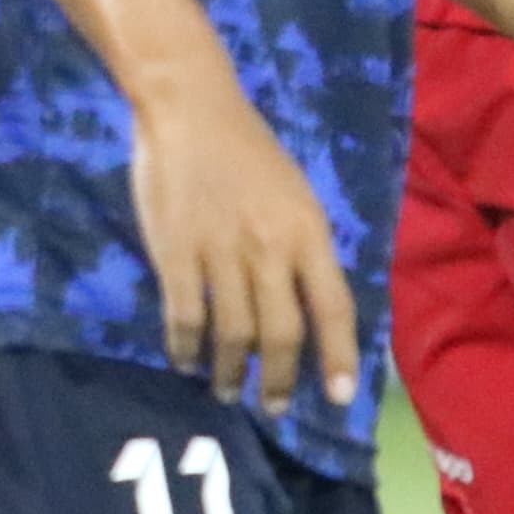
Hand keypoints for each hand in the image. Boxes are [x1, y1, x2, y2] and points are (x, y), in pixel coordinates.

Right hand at [127, 70, 357, 409]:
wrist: (189, 108)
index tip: (337, 398)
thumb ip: (303, 248)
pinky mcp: (176, 250)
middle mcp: (270, 248)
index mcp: (307, 232)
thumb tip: (308, 307)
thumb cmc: (248, 150)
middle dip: (278, 378)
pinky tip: (184, 360)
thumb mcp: (295, 196)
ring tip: (225, 390)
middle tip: (271, 405)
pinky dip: (185, 346)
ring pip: (232, 332)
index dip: (338, 358)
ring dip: (229, 371)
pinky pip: (185, 313)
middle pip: (281, 332)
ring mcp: (220, 251)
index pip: (333, 308)